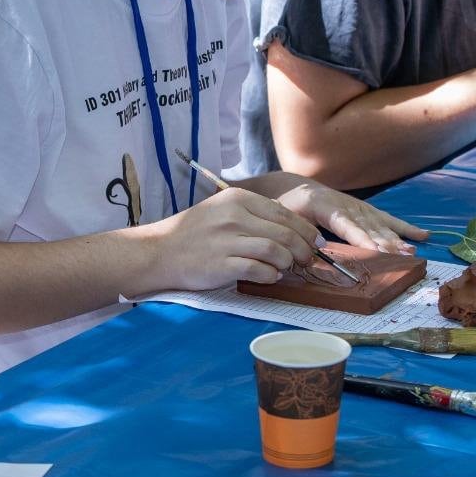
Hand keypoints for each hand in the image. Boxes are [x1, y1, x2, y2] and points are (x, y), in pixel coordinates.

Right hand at [143, 186, 322, 288]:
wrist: (160, 251)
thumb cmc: (194, 232)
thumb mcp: (222, 210)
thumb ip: (254, 214)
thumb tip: (292, 228)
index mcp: (238, 199)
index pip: (285, 213)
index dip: (306, 230)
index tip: (316, 242)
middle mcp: (234, 217)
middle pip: (285, 233)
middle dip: (303, 250)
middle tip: (307, 260)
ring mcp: (228, 241)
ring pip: (277, 251)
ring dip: (288, 263)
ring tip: (286, 268)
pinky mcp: (222, 265)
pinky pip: (260, 270)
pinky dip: (271, 276)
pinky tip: (269, 277)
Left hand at [273, 180, 428, 253]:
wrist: (297, 189)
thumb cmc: (290, 207)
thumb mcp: (287, 219)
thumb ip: (299, 234)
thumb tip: (315, 251)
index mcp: (325, 207)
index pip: (346, 225)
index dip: (361, 238)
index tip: (375, 251)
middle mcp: (348, 206)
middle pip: (369, 228)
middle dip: (385, 244)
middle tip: (401, 258)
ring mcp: (360, 208)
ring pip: (381, 226)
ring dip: (397, 240)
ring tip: (411, 253)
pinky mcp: (368, 211)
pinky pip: (389, 220)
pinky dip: (406, 228)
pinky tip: (423, 236)